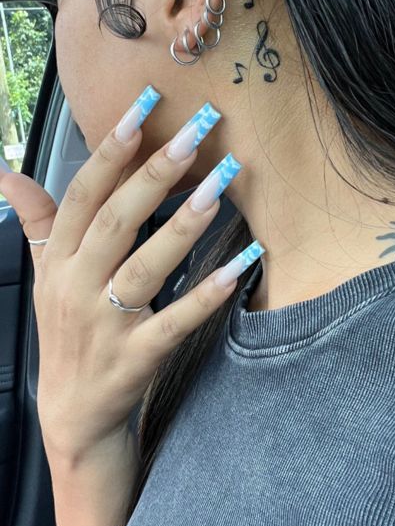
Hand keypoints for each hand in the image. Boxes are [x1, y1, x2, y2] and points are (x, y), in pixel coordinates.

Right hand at [0, 110, 239, 456]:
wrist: (72, 416)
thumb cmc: (67, 333)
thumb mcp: (44, 274)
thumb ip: (35, 219)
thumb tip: (5, 170)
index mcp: (58, 261)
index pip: (82, 195)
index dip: (111, 151)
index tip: (141, 110)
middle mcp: (77, 288)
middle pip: (115, 221)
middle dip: (155, 172)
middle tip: (197, 132)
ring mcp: (106, 325)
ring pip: (144, 267)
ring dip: (182, 224)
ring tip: (219, 185)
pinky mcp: (136, 359)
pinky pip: (174, 322)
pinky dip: (206, 295)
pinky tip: (240, 267)